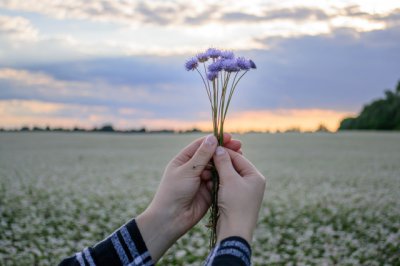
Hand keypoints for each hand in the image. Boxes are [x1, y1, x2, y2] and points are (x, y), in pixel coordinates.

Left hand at [136, 133, 240, 261]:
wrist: (171, 218)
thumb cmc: (174, 191)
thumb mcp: (188, 170)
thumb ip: (202, 155)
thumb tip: (212, 138)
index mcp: (184, 160)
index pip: (201, 145)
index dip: (216, 140)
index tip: (230, 137)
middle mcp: (193, 168)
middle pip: (211, 156)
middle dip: (224, 151)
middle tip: (239, 146)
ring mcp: (201, 180)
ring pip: (217, 168)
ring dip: (226, 164)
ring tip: (239, 159)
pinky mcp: (208, 191)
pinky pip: (219, 181)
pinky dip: (224, 178)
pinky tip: (233, 174)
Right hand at [213, 147, 265, 243]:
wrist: (234, 232)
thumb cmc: (235, 204)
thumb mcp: (229, 180)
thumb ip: (224, 162)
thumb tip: (219, 147)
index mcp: (255, 176)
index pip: (238, 158)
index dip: (224, 152)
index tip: (211, 147)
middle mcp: (251, 183)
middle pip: (233, 166)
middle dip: (219, 163)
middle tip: (206, 158)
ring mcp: (244, 192)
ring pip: (227, 177)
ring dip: (217, 174)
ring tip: (206, 171)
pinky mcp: (235, 200)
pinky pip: (225, 187)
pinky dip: (217, 184)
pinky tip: (208, 182)